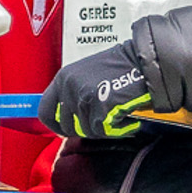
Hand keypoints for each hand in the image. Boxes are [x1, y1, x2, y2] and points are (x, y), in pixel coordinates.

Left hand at [38, 42, 152, 139]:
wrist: (146, 61)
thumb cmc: (123, 68)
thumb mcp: (87, 76)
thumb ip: (73, 95)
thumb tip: (68, 120)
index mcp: (63, 78)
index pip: (45, 111)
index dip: (56, 125)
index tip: (66, 131)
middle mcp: (69, 86)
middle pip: (68, 126)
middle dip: (87, 129)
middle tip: (104, 121)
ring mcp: (83, 96)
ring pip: (87, 130)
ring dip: (105, 128)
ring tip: (118, 113)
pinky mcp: (100, 107)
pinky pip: (104, 131)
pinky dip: (118, 129)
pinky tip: (127, 117)